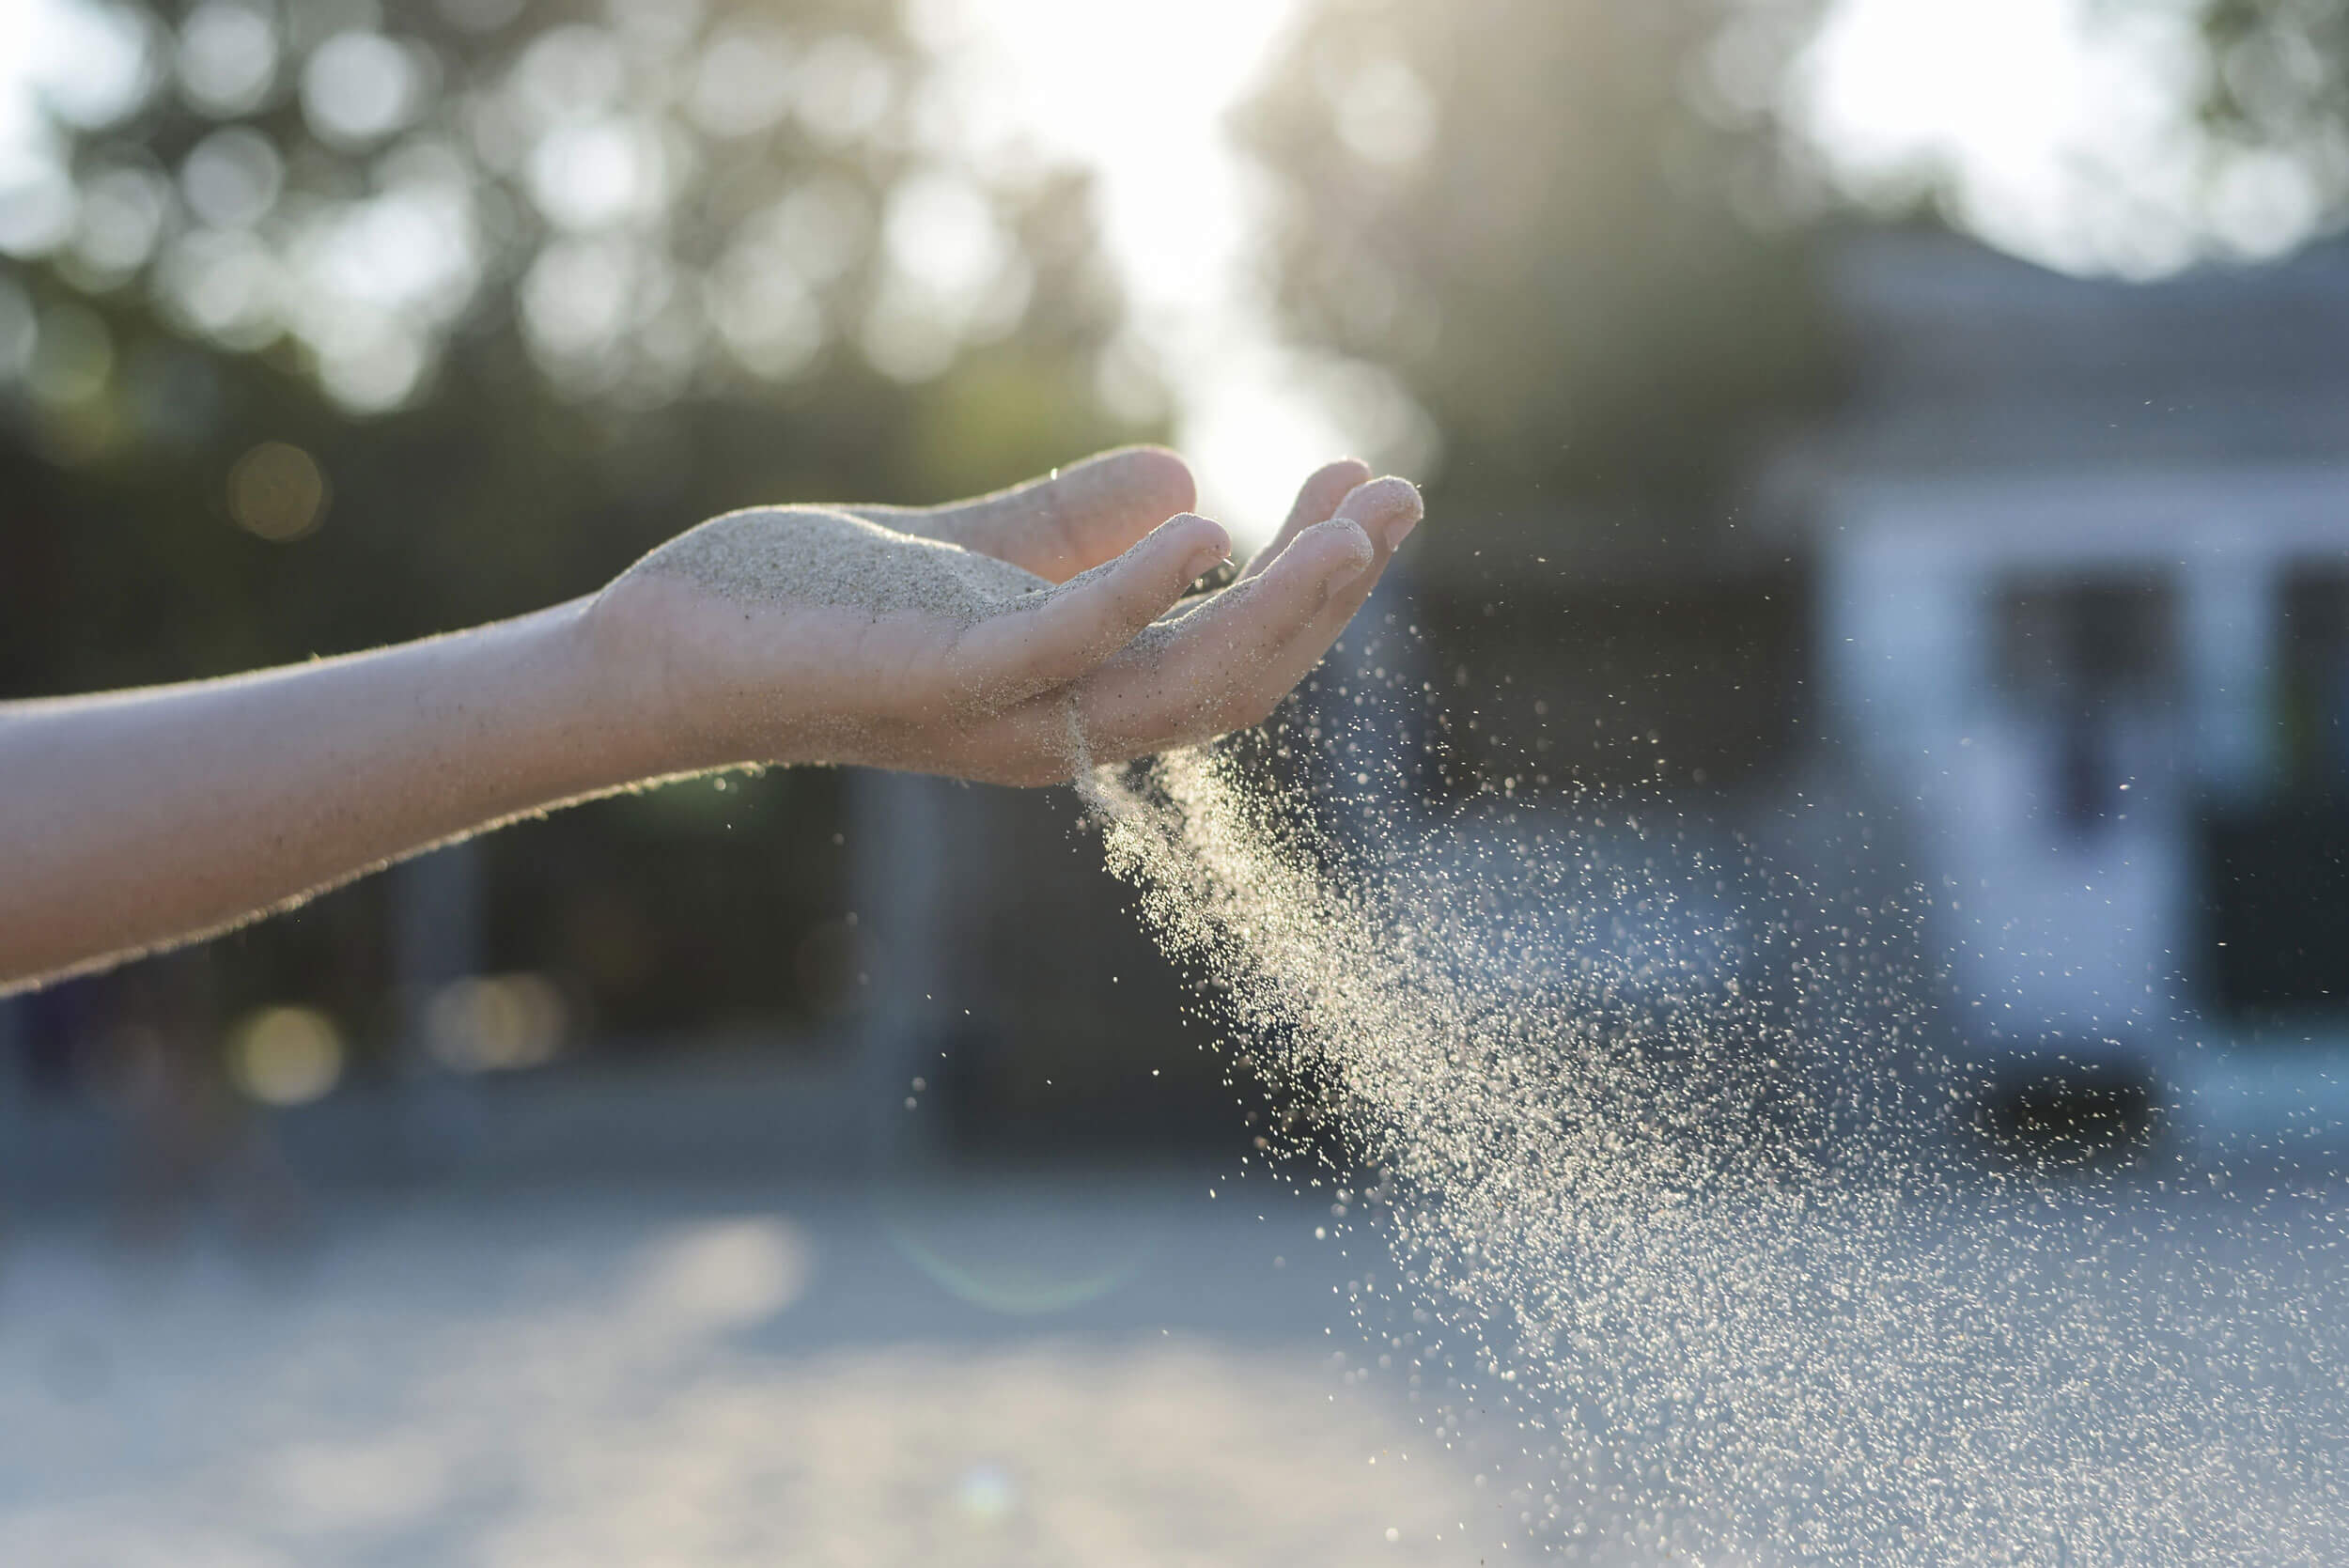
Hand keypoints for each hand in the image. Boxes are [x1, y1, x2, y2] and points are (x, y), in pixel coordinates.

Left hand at [588, 447, 1424, 784]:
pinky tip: (1204, 526)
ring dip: (1279, 605)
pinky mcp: (940, 679)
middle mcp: (1058, 727)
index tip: (1368, 495)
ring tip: (1352, 521)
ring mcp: (1004, 713)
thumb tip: (1186, 477)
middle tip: (1397, 497)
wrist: (674, 646)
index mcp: (1075, 697)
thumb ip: (1073, 525)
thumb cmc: (814, 604)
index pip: (1229, 661)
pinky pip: (1064, 648)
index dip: (1311, 592)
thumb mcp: (975, 552)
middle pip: (1236, 682)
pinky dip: (1140, 594)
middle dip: (1329, 596)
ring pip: (1181, 684)